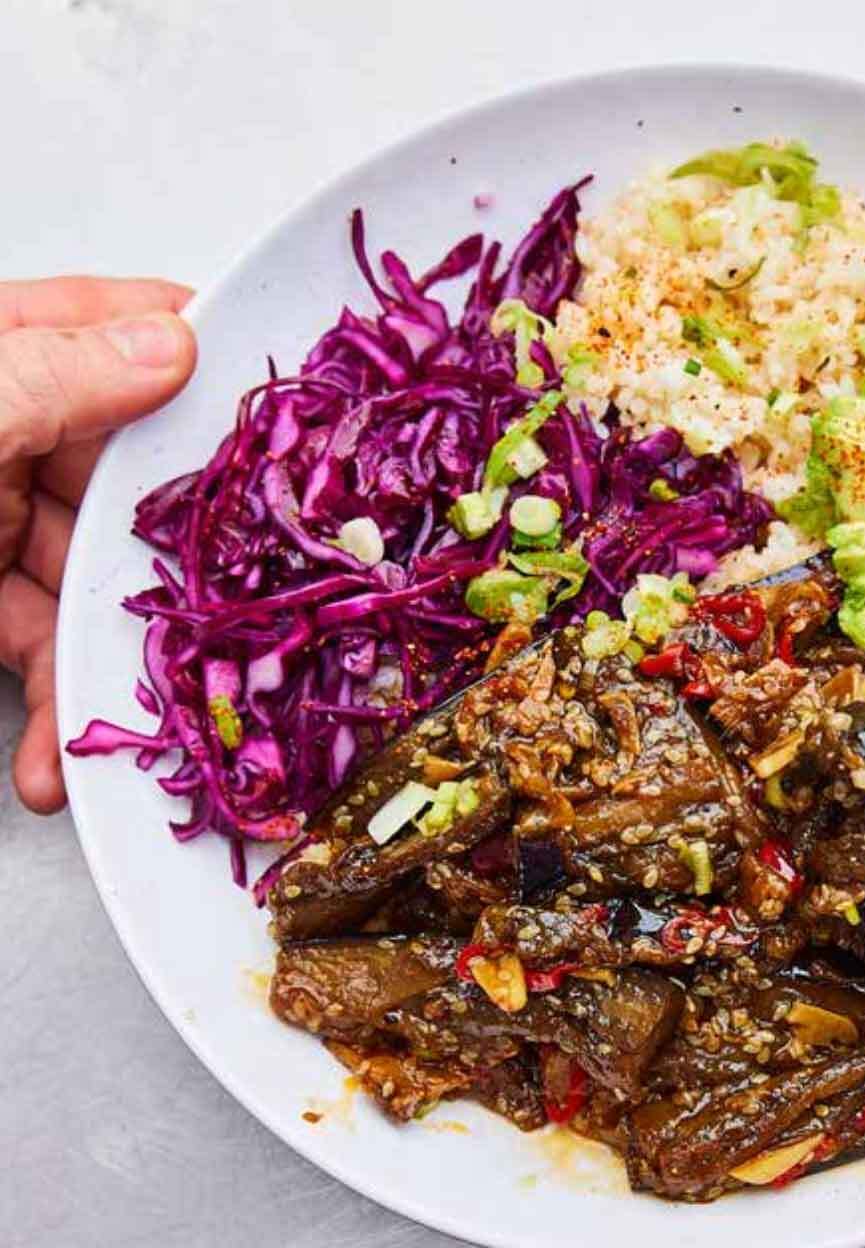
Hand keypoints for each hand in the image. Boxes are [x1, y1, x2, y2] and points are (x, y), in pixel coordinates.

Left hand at [0, 277, 195, 812]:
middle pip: (132, 473)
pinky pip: (37, 638)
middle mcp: (2, 422)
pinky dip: (50, 703)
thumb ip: (39, 378)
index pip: (127, 327)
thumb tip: (169, 343)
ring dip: (108, 661)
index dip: (217, 366)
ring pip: (92, 573)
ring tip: (117, 730)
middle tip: (228, 613)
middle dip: (174, 560)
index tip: (292, 426)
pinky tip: (53, 759)